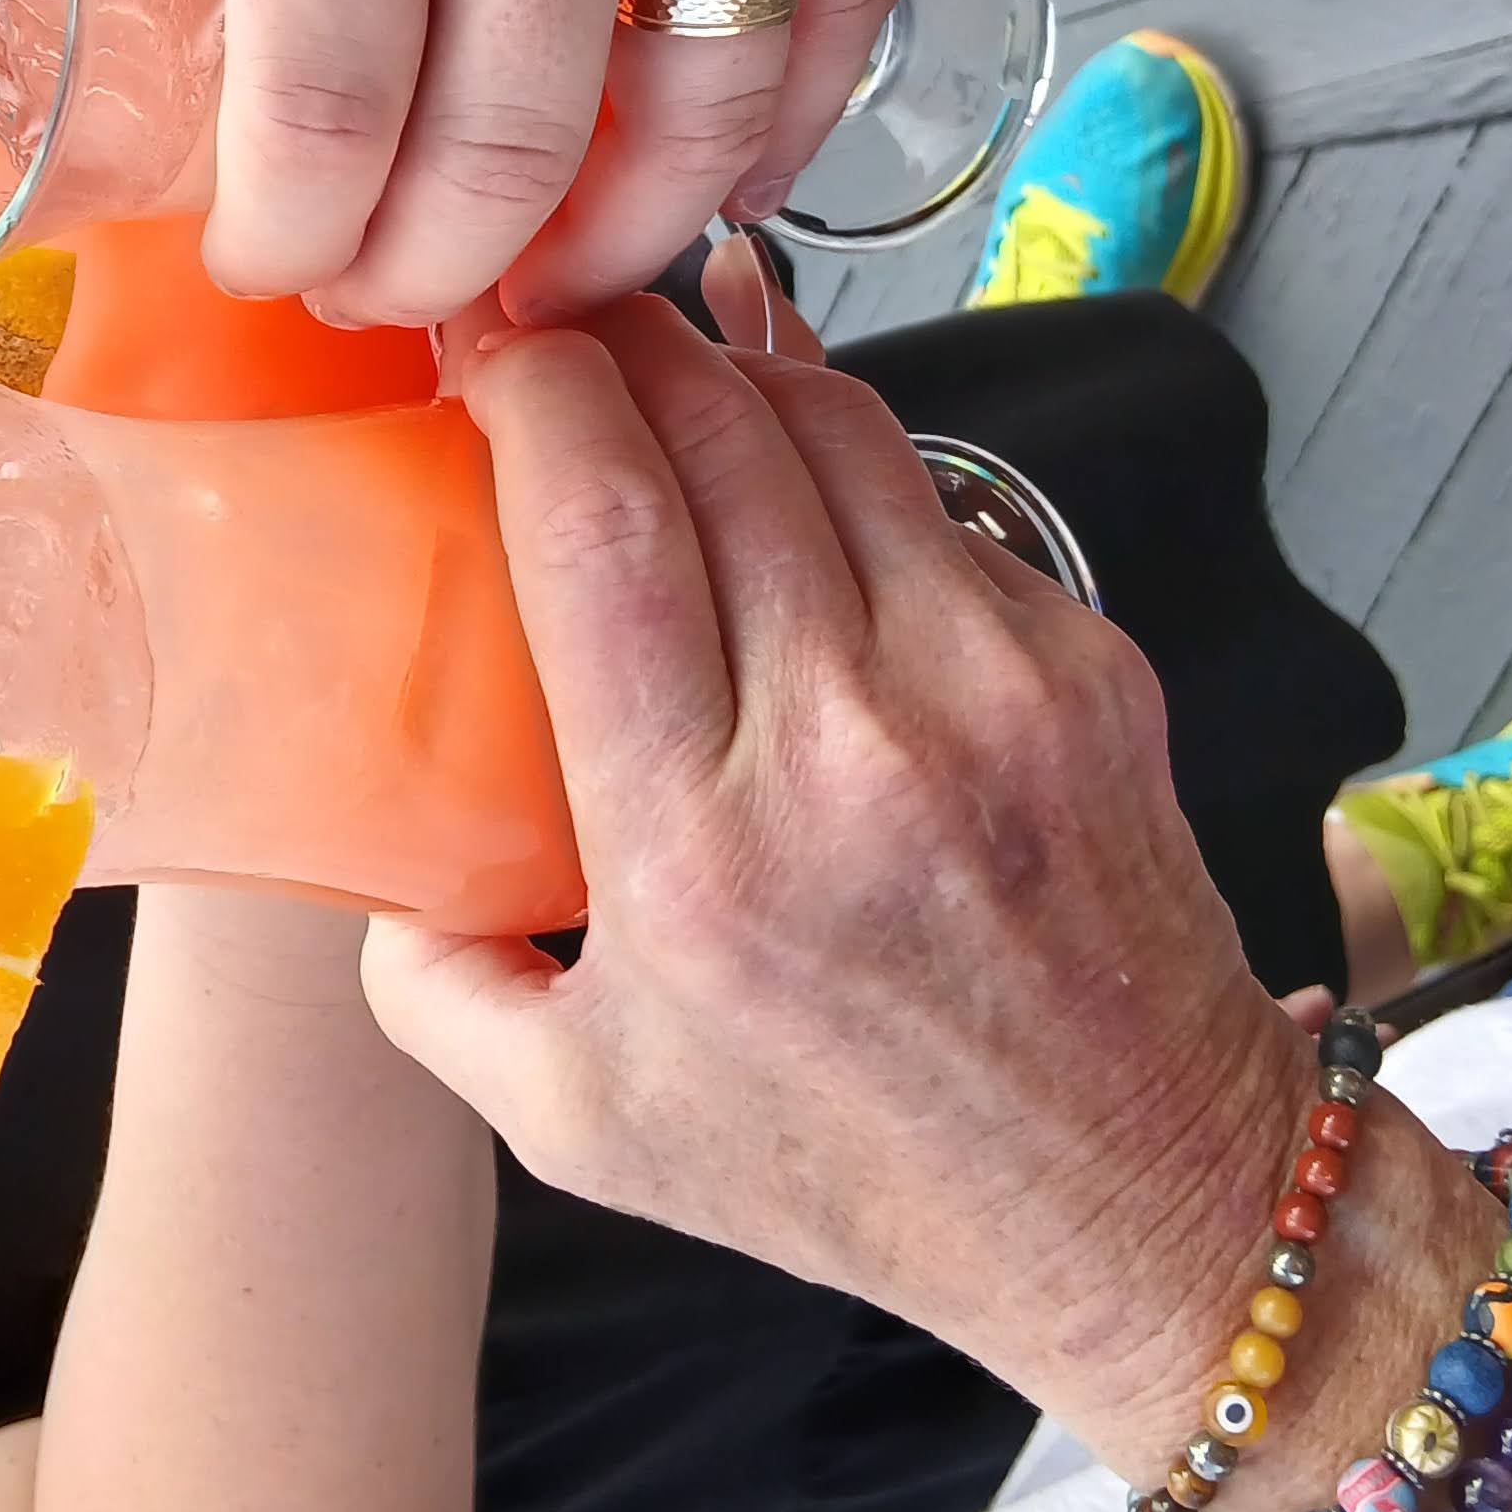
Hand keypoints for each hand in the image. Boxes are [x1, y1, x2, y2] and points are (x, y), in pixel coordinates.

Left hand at [0, 0, 901, 331]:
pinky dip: (779, 122)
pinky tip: (713, 167)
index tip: (266, 258)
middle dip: (425, 272)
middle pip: (504, 150)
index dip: (291, 235)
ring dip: (610, 238)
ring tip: (538, 273)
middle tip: (377, 289)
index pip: (326, 101)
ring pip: (698, 111)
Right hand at [364, 299, 1313, 1460]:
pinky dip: (850, 462)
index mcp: (703, 855)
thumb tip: (371, 857)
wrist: (1140, 1198)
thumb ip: (434, 990)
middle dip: (619, 336)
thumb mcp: (581, 1129)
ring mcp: (990, 691)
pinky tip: (797, 469)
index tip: (481, 344)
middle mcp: (853, 749)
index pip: (600, 527)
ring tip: (668, 355)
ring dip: (737, 366)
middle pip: (717, 433)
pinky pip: (937, 504)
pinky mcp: (1084, 668)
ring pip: (840, 429)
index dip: (531, 388)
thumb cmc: (853, 1169)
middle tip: (556, 312)